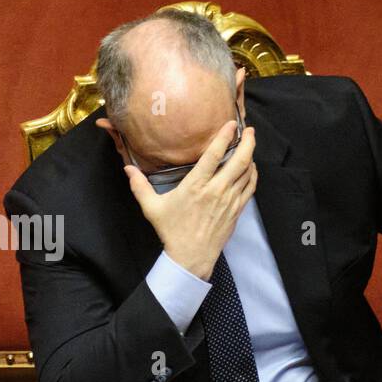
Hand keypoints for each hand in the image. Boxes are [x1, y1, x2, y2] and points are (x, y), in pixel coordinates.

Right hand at [124, 123, 257, 279]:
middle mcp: (215, 190)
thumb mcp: (152, 208)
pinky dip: (253, 174)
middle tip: (249, 130)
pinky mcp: (236, 210)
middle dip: (247, 142)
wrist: (190, 257)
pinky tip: (251, 167)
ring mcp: (229, 200)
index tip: (231, 124)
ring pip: (247, 172)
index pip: (214, 155)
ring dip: (251, 156)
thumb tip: (128, 169)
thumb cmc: (172, 231)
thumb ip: (140, 186)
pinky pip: (250, 187)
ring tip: (250, 144)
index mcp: (195, 186)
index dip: (224, 137)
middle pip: (239, 160)